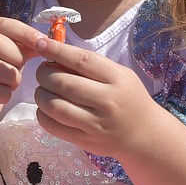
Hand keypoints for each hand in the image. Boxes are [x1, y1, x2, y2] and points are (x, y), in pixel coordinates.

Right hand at [0, 17, 41, 132]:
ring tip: (12, 83)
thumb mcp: (9, 57)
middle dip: (16, 56)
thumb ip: (25, 46)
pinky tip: (4, 95)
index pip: (0, 23)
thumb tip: (47, 42)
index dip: (24, 32)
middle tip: (20, 68)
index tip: (43, 43)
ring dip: (12, 78)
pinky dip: (5, 94)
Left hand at [32, 35, 154, 158]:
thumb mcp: (120, 76)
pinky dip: (42, 114)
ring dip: (40, 95)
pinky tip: (46, 108)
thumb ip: (91, 66)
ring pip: (54, 106)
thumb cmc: (129, 99)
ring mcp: (95, 124)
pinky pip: (53, 126)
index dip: (56, 50)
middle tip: (42, 72)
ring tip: (43, 90)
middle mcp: (107, 101)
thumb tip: (54, 56)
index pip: (81, 60)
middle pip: (63, 83)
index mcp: (117, 79)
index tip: (40, 43)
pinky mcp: (85, 141)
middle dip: (44, 74)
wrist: (145, 136)